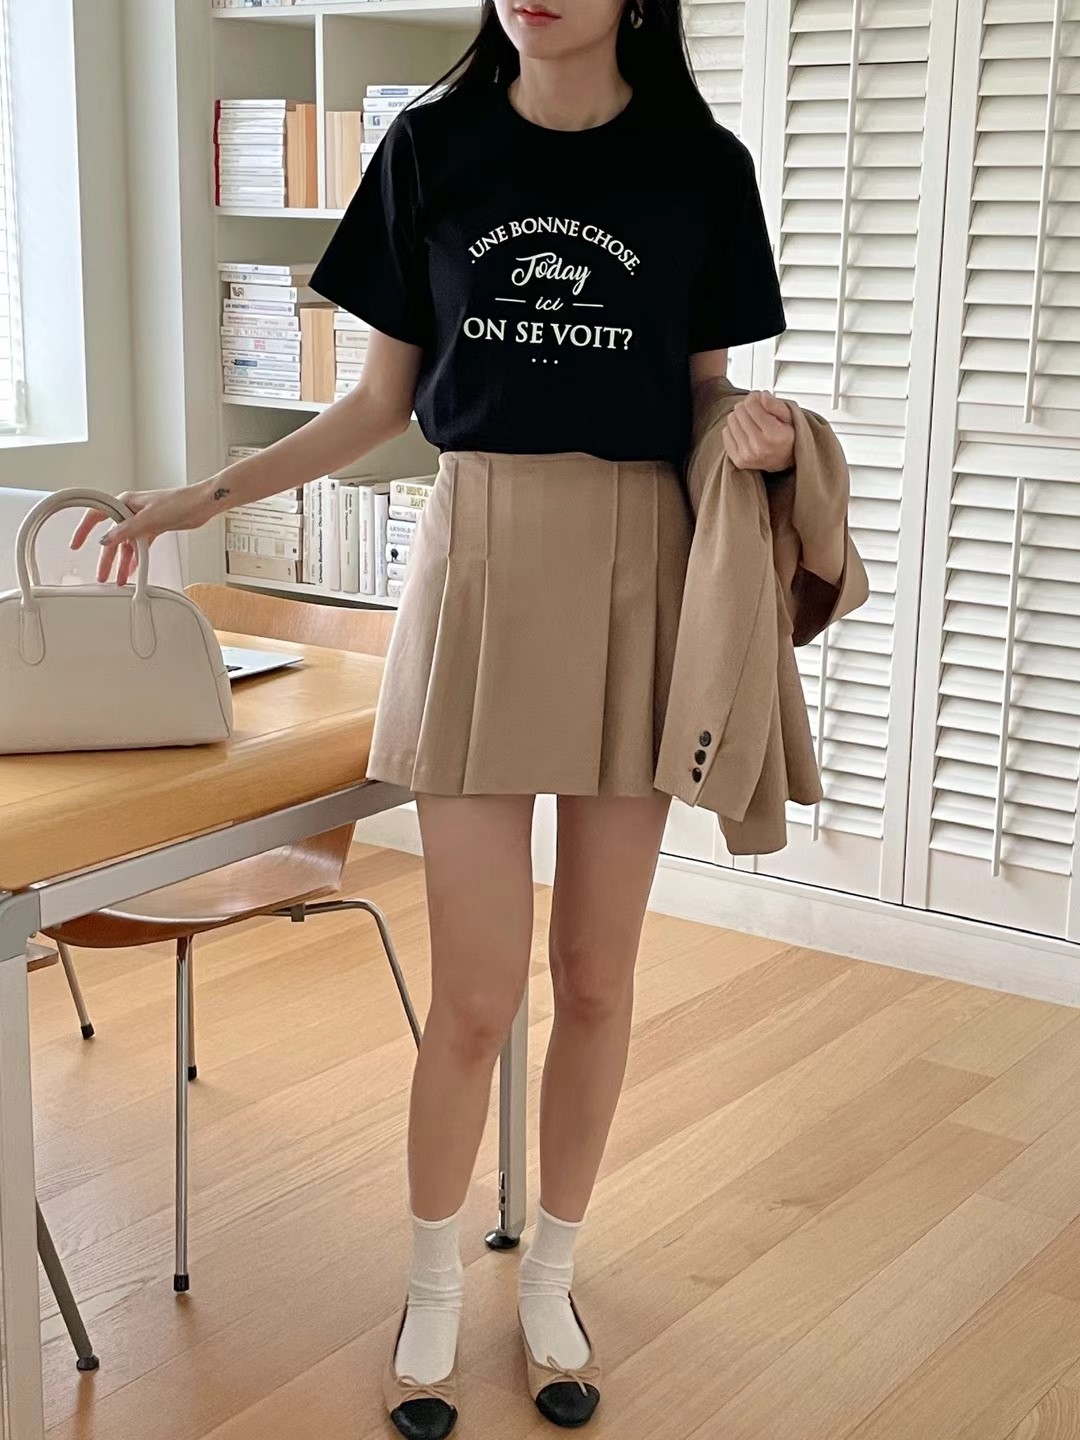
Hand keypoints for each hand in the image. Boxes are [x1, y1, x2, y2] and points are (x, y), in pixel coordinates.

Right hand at [71, 483, 216, 584]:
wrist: (202, 504)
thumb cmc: (179, 502)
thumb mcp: (149, 519)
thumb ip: (126, 530)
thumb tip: (106, 540)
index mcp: (125, 502)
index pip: (96, 515)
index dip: (83, 530)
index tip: (75, 544)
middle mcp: (131, 511)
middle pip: (113, 537)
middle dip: (107, 558)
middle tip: (102, 575)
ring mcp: (143, 520)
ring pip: (127, 544)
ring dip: (123, 562)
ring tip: (118, 580)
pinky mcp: (155, 528)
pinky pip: (140, 546)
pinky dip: (137, 558)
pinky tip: (133, 570)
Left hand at [722, 390, 794, 473]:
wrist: (784, 460)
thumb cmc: (787, 435)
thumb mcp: (790, 416)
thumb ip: (776, 404)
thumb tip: (761, 395)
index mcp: (774, 434)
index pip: (751, 405)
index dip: (754, 397)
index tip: (759, 399)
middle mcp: (759, 446)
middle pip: (739, 411)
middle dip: (747, 407)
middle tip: (755, 411)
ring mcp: (747, 455)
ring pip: (731, 420)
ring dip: (739, 417)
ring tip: (750, 421)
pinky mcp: (738, 460)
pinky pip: (725, 433)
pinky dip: (733, 429)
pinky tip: (745, 431)